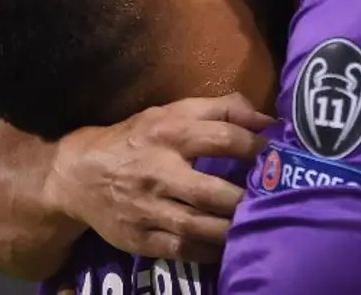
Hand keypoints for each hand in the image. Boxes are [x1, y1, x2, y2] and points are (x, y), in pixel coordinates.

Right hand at [45, 93, 271, 262]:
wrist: (79, 174)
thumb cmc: (135, 137)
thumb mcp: (170, 112)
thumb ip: (219, 109)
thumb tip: (266, 118)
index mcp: (169, 132)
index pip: (223, 138)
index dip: (257, 148)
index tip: (281, 156)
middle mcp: (159, 170)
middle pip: (213, 192)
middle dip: (248, 200)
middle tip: (276, 201)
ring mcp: (148, 208)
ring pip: (200, 227)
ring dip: (233, 230)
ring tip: (258, 227)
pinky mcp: (141, 238)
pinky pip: (184, 251)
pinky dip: (211, 252)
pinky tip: (229, 247)